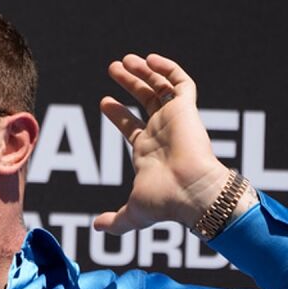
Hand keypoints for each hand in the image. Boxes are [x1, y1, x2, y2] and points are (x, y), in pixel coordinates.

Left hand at [93, 53, 232, 233]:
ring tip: (123, 61)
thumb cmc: (165, 203)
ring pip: (160, 87)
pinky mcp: (187, 110)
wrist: (191, 193)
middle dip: (129, 83)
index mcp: (149, 151)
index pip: (132, 126)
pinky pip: (181, 82)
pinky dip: (167, 68)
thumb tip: (96, 228)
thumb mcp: (133, 213)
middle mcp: (162, 132)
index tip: (103, 100)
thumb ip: (115, 221)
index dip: (117, 113)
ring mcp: (175, 119)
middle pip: (146, 100)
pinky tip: (149, 60)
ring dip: (143, 72)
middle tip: (113, 67)